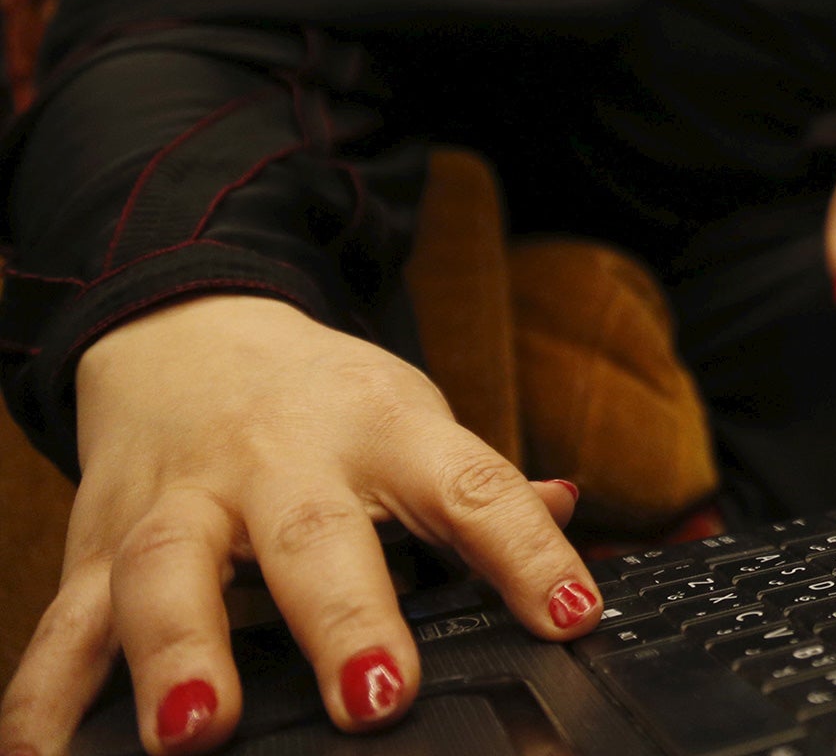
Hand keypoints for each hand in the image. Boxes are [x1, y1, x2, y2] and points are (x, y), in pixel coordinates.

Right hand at [0, 295, 598, 755]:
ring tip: (197, 733)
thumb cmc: (325, 403)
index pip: (473, 489)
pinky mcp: (96, 545)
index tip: (573, 615)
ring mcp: (180, 502)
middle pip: (311, 533)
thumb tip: (569, 508)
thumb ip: (486, 490)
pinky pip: (60, 627)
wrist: (190, 330)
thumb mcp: (416, 422)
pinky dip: (45, 699)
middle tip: (376, 698)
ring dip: (180, 651)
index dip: (528, 552)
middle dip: (341, 617)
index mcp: (385, 430)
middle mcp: (280, 460)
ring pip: (168, 569)